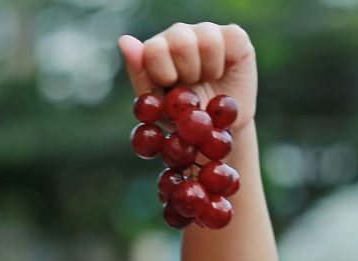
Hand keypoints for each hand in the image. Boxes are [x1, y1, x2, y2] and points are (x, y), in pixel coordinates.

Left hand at [117, 23, 256, 134]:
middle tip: (191, 85)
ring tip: (206, 80)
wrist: (214, 131)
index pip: (154, 48)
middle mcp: (179, 34)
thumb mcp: (155, 105)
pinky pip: (231, 39)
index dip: (163, 72)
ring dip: (207, 70)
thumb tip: (124, 40)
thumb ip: (140, 72)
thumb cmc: (179, 118)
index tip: (170, 86)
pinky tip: (221, 72)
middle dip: (187, 73)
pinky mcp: (233, 35)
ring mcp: (205, 31)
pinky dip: (226, 63)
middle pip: (180, 41)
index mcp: (156, 49)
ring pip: (207, 40)